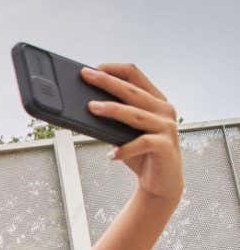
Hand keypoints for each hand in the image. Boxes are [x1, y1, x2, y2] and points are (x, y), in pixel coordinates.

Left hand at [81, 64, 181, 203]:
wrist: (161, 182)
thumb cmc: (141, 153)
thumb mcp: (124, 132)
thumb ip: (112, 118)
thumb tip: (83, 107)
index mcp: (155, 100)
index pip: (135, 75)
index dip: (114, 69)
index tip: (94, 68)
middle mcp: (164, 110)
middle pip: (132, 91)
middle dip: (107, 82)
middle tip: (86, 76)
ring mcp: (167, 127)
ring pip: (136, 114)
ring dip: (112, 110)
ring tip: (91, 108)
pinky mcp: (165, 146)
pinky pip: (143, 143)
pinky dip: (125, 149)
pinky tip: (111, 154)